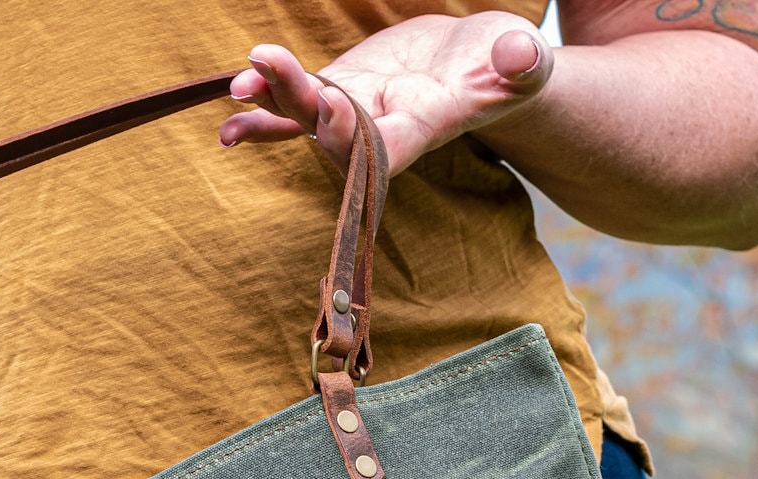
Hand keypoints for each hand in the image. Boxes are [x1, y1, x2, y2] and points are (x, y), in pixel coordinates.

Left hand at [220, 21, 553, 175]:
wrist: (481, 66)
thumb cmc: (509, 69)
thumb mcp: (524, 62)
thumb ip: (523, 65)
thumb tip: (521, 55)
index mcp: (425, 126)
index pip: (388, 144)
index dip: (358, 135)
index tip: (333, 107)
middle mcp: (381, 129)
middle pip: (334, 128)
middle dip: (300, 101)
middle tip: (265, 67)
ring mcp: (356, 110)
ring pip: (306, 113)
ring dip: (271, 99)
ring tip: (238, 85)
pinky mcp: (341, 88)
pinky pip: (294, 102)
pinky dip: (263, 103)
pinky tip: (233, 98)